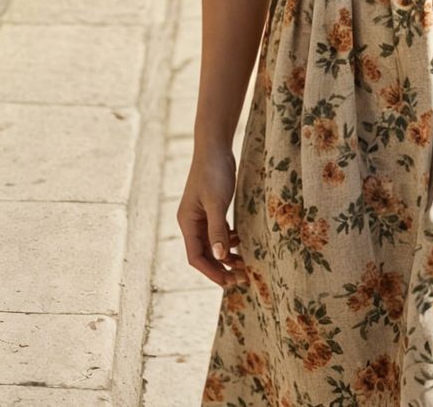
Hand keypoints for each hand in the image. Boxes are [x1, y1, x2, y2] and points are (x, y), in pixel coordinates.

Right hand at [177, 144, 242, 285]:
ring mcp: (201, 217)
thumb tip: (220, 257)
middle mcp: (192, 223)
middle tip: (242, 279)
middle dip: (221, 268)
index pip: (196, 257)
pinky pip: (218, 233)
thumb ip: (218, 229)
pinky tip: (240, 241)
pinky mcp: (212, 210)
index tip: (229, 283)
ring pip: (212, 245)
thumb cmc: (213, 173)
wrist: (214, 148)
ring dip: (226, 256)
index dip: (211, 272)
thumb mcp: (217, 202)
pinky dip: (228, 241)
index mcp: (188, 223)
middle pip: (204, 254)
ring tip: (244, 264)